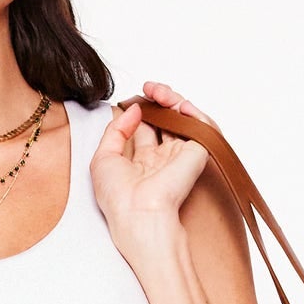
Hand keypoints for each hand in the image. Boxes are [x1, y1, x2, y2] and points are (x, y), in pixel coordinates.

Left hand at [90, 78, 208, 258]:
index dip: (140, 110)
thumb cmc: (118, 197)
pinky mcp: (196, 154)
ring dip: (171, 99)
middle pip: (165, 119)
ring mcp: (180, 156)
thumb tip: (134, 109)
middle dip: (157, 100)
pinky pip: (201, 125)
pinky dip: (192, 110)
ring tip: (157, 91)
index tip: (132, 100)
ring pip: (182, 118)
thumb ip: (115, 130)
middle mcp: (163, 158)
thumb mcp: (102, 158)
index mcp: (142, 162)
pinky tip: (176, 103)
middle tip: (147, 89)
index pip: (145, 128)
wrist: (138, 213)